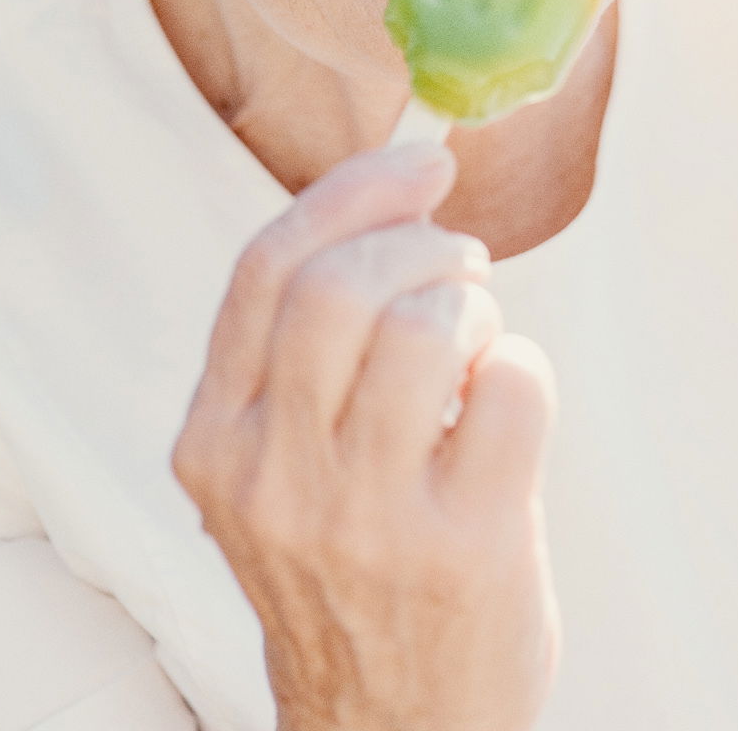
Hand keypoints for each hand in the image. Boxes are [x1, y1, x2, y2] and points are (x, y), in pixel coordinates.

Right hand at [172, 140, 558, 730]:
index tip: (418, 163)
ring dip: (475, 306)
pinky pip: (512, 386)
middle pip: (342, 285)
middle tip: (458, 268)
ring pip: (424, 327)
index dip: (350, 191)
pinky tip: (506, 411)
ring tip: (478, 344)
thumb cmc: (347, 573)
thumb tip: (389, 193)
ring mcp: (368, 519)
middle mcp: (276, 479)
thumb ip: (300, 356)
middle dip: (420, 245)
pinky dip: (523, 369)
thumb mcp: (276, 471)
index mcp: (213, 445)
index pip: (266, 270)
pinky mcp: (466, 548)